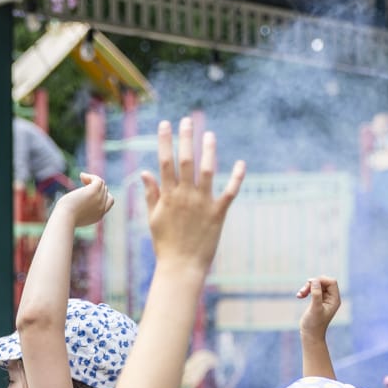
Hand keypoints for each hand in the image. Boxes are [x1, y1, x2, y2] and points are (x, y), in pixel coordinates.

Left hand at [56, 172, 114, 226]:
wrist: (63, 218)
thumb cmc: (64, 217)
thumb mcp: (75, 214)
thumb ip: (82, 208)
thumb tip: (83, 194)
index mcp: (99, 216)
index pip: (109, 201)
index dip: (103, 194)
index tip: (90, 192)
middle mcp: (102, 208)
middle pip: (104, 191)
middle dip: (95, 186)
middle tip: (82, 186)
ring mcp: (99, 199)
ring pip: (102, 184)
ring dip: (92, 180)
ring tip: (82, 178)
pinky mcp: (93, 191)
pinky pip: (98, 180)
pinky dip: (91, 176)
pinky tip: (81, 176)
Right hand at [140, 119, 245, 271]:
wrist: (181, 267)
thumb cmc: (165, 244)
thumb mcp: (153, 219)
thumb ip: (151, 194)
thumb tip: (145, 172)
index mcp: (168, 197)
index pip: (165, 163)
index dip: (165, 142)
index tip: (165, 124)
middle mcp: (185, 196)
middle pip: (186, 161)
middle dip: (186, 139)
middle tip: (188, 120)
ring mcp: (202, 204)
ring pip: (207, 171)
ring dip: (209, 151)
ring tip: (209, 134)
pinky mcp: (218, 213)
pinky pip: (230, 192)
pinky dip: (237, 177)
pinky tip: (241, 163)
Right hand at [296, 276, 340, 340]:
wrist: (310, 335)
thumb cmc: (314, 324)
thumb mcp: (315, 308)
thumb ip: (316, 294)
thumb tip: (315, 281)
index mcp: (335, 299)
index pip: (331, 282)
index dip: (321, 280)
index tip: (309, 283)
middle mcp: (331, 298)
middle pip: (324, 282)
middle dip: (313, 284)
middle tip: (303, 291)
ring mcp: (324, 299)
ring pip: (317, 286)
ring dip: (307, 287)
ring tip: (299, 295)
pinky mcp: (317, 301)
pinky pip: (313, 290)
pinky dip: (306, 291)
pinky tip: (299, 296)